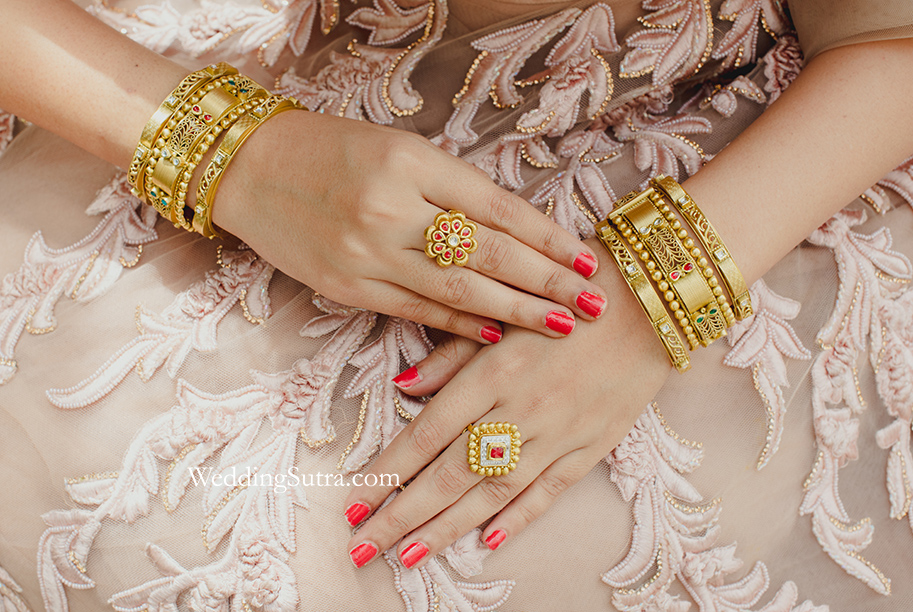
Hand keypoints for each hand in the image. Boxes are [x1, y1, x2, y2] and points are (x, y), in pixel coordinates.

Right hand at [212, 111, 607, 342]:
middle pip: (488, 255)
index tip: (585, 259)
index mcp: (412, 164)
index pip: (498, 209)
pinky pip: (416, 311)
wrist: (250, 170)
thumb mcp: (400, 150)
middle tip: (594, 302)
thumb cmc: (333, 150)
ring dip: (516, 311)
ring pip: (458, 291)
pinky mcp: (348, 289)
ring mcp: (368, 255)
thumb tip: (518, 231)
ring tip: (561, 324)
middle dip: (547, 281)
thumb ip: (454, 190)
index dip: (548, 238)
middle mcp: (392, 210)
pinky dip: (459, 325)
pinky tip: (495, 334)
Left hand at [341, 237, 671, 567]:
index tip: (354, 504)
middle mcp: (521, 411)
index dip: (387, 473)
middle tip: (362, 549)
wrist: (652, 298)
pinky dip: (520, 517)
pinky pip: (550, 490)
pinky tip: (489, 541)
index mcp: (492, 373)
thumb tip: (404, 386)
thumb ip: (455, 353)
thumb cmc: (570, 292)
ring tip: (408, 555)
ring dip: (447, 528)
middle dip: (402, 515)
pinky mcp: (591, 444)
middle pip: (450, 475)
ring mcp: (558, 433)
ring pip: (494, 492)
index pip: (426, 435)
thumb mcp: (507, 310)